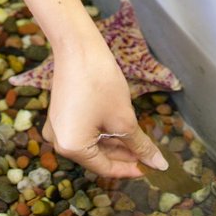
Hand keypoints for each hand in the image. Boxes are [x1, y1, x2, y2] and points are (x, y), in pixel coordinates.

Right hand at [41, 45, 167, 177]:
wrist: (78, 46)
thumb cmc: (100, 83)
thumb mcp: (124, 119)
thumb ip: (141, 146)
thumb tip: (158, 165)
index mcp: (71, 148)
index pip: (105, 168)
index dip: (131, 168)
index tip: (152, 167)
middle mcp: (58, 141)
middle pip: (97, 156)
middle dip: (124, 154)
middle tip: (149, 152)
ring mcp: (57, 126)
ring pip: (92, 142)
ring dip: (115, 142)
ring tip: (139, 138)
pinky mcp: (60, 113)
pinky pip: (83, 129)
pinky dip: (102, 130)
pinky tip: (121, 126)